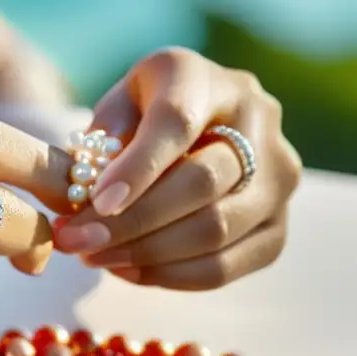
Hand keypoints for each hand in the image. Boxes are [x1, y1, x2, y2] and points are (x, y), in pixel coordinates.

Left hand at [53, 47, 301, 290]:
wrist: (193, 128)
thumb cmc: (139, 118)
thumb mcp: (112, 111)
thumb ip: (101, 144)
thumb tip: (89, 198)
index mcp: (205, 79)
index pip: (177, 122)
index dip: (137, 167)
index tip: (97, 202)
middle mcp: (258, 119)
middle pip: (201, 183)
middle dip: (132, 221)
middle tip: (78, 241)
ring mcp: (278, 176)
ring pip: (216, 230)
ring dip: (146, 254)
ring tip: (95, 257)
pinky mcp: (277, 225)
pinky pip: (227, 265)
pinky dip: (171, 276)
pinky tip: (127, 270)